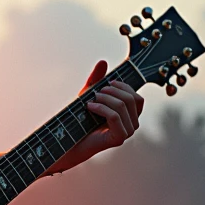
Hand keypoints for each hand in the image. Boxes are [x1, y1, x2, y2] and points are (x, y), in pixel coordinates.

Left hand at [48, 59, 143, 173]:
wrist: (67, 142)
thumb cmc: (79, 121)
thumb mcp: (88, 95)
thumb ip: (96, 80)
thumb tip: (103, 62)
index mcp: (129, 116)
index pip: (137, 97)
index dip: (124, 87)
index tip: (108, 82)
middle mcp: (131, 125)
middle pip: (132, 99)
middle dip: (114, 91)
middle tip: (97, 92)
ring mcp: (126, 133)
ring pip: (123, 106)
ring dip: (105, 98)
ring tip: (91, 99)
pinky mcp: (117, 139)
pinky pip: (115, 117)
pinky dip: (101, 108)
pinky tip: (90, 106)